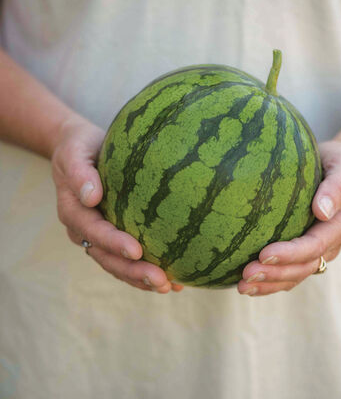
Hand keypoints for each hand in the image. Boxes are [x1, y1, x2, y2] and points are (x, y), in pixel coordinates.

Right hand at [51, 116, 183, 292]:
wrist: (82, 151)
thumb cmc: (80, 149)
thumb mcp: (75, 152)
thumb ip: (80, 173)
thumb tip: (92, 197)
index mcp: (73, 211)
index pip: (93, 231)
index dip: (113, 243)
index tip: (136, 251)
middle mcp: (84, 229)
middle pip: (107, 257)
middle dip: (133, 272)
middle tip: (161, 281)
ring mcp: (99, 236)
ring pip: (118, 264)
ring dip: (141, 278)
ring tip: (168, 286)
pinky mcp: (114, 235)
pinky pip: (128, 258)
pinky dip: (146, 269)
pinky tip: (173, 280)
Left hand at [238, 141, 340, 296]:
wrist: (340, 170)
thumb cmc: (337, 163)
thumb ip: (336, 187)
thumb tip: (321, 212)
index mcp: (339, 224)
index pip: (314, 245)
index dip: (290, 254)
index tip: (263, 254)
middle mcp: (330, 243)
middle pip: (303, 267)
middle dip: (275, 274)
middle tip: (245, 275)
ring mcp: (318, 250)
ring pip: (296, 275)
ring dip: (269, 284)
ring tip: (242, 287)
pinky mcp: (305, 251)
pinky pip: (290, 272)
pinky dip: (271, 282)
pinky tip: (248, 284)